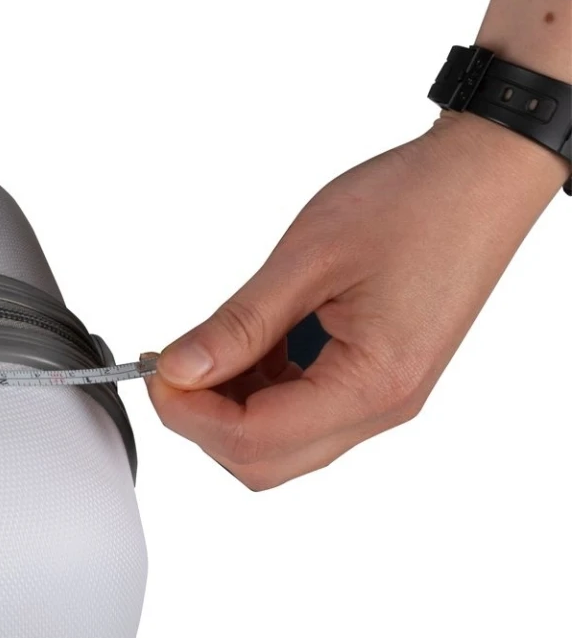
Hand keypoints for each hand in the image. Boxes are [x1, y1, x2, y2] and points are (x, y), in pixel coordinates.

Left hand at [148, 110, 567, 489]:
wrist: (482, 177)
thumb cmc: (415, 204)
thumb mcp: (308, 257)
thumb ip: (239, 323)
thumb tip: (179, 370)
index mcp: (372, 383)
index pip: (253, 440)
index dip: (188, 413)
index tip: (156, 370)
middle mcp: (384, 406)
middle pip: (265, 461)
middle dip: (203, 421)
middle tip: (173, 364)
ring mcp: (383, 397)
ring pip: (280, 442)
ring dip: (230, 405)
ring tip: (211, 343)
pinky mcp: (377, 379)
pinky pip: (303, 410)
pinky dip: (259, 387)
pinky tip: (247, 341)